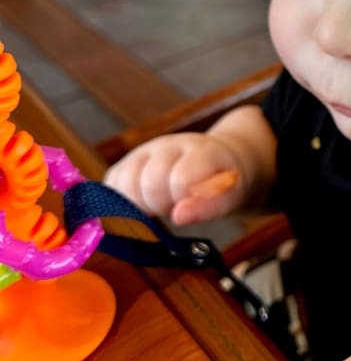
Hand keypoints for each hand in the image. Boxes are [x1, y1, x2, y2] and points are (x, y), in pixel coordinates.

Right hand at [104, 132, 247, 225]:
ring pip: (125, 181)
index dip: (182, 201)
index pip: (182, 177)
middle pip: (150, 181)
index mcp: (201, 151)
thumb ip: (208, 206)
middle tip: (175, 207)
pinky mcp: (129, 162)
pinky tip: (140, 204)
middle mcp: (171, 144)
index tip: (187, 210)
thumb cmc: (222, 184)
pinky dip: (120, 201)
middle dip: (162, 204)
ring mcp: (147, 151)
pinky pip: (111, 184)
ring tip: (160, 204)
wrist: (216, 163)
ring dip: (139, 204)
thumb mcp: (229, 196)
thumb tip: (179, 216)